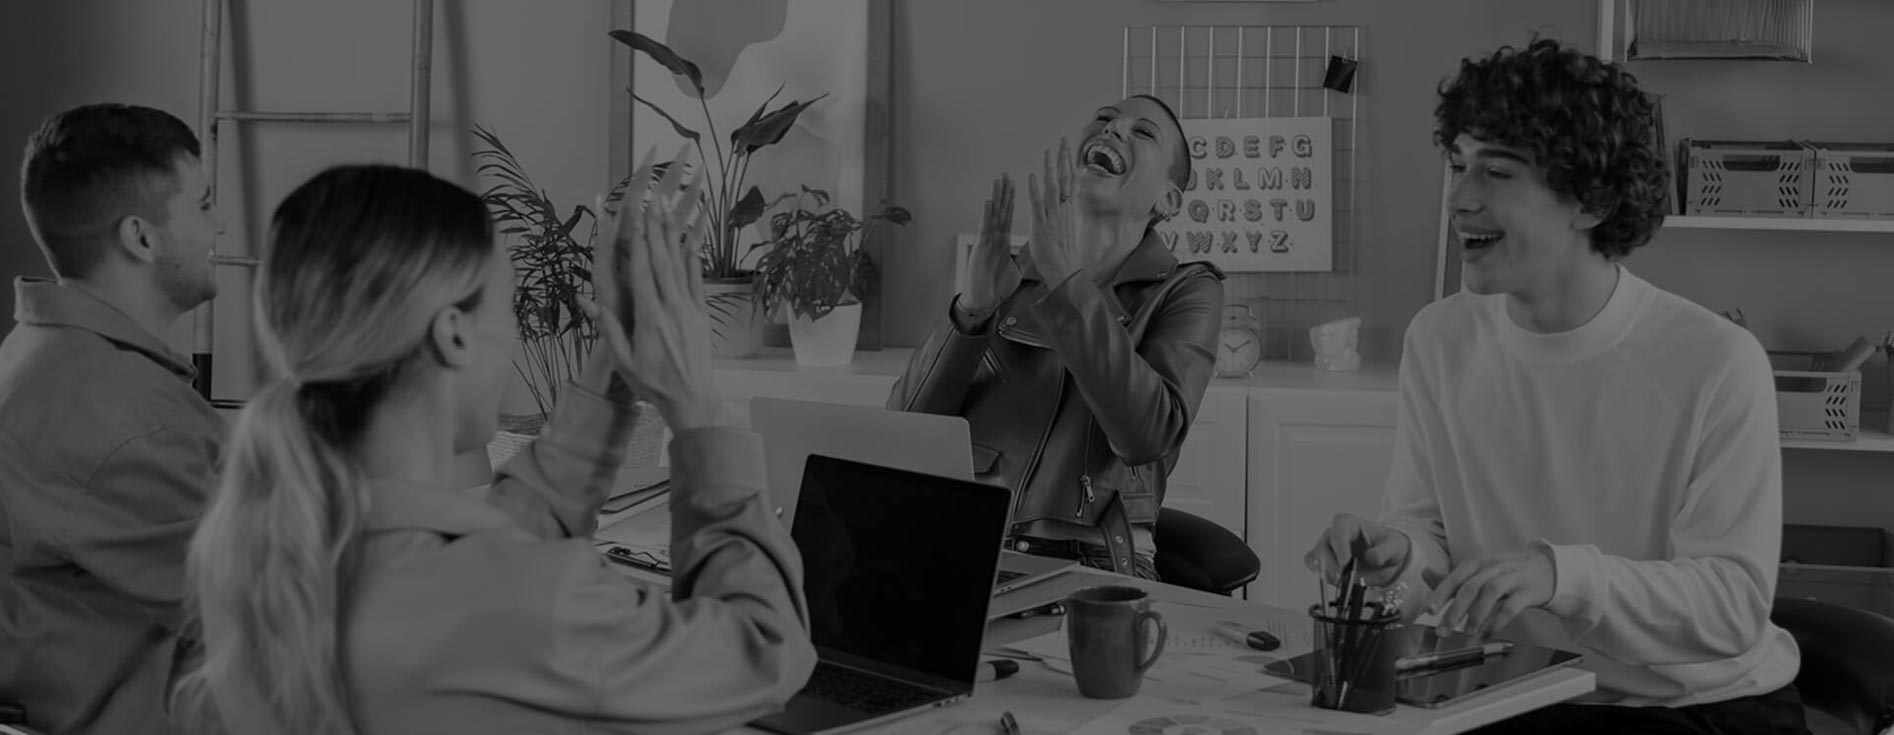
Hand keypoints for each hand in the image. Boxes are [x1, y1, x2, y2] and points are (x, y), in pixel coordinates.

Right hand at [580, 146, 724, 431]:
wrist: (693, 400)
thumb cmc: (653, 384)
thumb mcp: (624, 361)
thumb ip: (609, 329)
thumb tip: (588, 301)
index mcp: (650, 317)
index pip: (643, 272)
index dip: (640, 242)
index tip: (637, 217)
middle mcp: (672, 307)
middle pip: (662, 261)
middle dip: (657, 229)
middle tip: (655, 200)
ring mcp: (689, 309)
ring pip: (680, 266)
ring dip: (674, 237)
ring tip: (670, 211)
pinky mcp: (701, 314)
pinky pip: (697, 281)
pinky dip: (694, 260)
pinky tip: (692, 241)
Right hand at [959, 174, 1018, 318]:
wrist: (985, 302)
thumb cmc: (996, 286)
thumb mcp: (1015, 268)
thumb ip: (1022, 255)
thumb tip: (1033, 247)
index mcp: (1003, 241)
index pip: (1008, 216)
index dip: (1012, 200)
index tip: (1015, 185)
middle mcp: (994, 238)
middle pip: (1000, 211)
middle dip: (1004, 193)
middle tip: (1007, 175)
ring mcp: (986, 242)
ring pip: (993, 216)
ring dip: (996, 198)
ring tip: (999, 181)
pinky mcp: (980, 249)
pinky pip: (985, 230)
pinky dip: (987, 216)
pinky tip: (990, 203)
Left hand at [1026, 138, 1082, 284]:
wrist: (1066, 275)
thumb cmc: (1066, 258)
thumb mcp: (1067, 233)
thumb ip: (1065, 217)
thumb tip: (1066, 207)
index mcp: (1068, 213)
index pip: (1070, 183)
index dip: (1069, 165)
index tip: (1068, 150)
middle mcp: (1063, 213)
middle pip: (1065, 181)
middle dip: (1063, 159)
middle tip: (1063, 140)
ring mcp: (1053, 219)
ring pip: (1053, 189)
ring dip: (1050, 169)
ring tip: (1048, 151)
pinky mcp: (1042, 228)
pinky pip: (1038, 206)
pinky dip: (1035, 190)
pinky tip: (1032, 177)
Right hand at [1303, 514, 1411, 587]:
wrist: (1387, 561)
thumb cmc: (1388, 547)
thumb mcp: (1394, 547)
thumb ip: (1384, 552)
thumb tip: (1372, 557)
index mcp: (1348, 523)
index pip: (1338, 532)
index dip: (1339, 548)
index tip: (1345, 564)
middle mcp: (1334, 534)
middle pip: (1322, 547)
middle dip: (1330, 565)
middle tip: (1342, 578)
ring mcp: (1327, 549)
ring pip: (1314, 559)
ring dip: (1326, 572)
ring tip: (1343, 582)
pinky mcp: (1325, 564)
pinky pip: (1315, 568)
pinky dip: (1324, 577)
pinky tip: (1339, 582)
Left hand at [1422, 548, 1555, 639]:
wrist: (1549, 568)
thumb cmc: (1508, 572)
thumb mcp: (1480, 570)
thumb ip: (1454, 577)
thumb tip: (1425, 574)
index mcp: (1479, 561)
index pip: (1456, 576)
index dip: (1441, 593)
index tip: (1429, 611)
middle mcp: (1494, 566)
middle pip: (1471, 587)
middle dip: (1455, 610)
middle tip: (1443, 631)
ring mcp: (1513, 577)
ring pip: (1491, 593)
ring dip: (1476, 615)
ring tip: (1467, 633)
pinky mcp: (1529, 591)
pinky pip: (1512, 607)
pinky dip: (1497, 622)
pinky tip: (1487, 634)